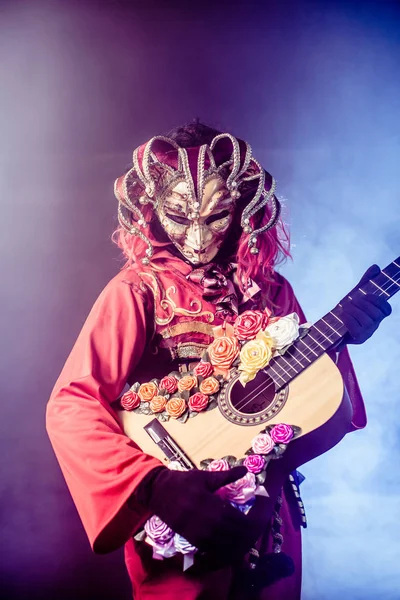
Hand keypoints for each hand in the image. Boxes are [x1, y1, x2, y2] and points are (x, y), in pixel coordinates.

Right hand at [135, 466, 268, 561]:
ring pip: (227, 547)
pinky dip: (223, 552)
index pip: (243, 522)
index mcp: (217, 508)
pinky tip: (229, 546)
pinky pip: (213, 552)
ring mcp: (202, 535)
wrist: (158, 492)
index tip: (260, 521)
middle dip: (249, 536)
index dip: (254, 524)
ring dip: (239, 545)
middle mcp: (212, 525)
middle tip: (255, 531)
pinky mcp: (193, 540)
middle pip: (238, 537)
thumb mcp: (205, 477)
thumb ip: (227, 476)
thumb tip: (245, 470)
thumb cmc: (183, 482)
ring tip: (245, 539)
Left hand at [337, 265, 391, 346]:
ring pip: (367, 321)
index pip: (387, 310)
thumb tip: (376, 267)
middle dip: (364, 304)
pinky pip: (357, 330)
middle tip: (353, 299)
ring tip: (345, 306)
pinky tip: (342, 314)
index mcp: (377, 313)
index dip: (380, 302)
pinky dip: (349, 320)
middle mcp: (375, 324)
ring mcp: (368, 333)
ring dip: (355, 311)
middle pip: (376, 314)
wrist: (334, 326)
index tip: (368, 294)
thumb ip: (366, 281)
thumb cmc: (350, 310)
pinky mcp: (358, 339)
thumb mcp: (357, 294)